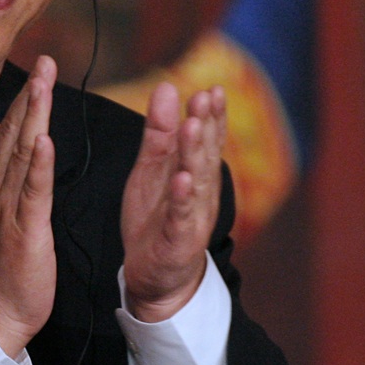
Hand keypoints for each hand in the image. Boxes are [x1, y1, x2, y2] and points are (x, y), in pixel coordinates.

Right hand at [0, 55, 57, 357]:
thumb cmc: (1, 266)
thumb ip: (0, 169)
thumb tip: (0, 130)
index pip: (10, 134)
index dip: (26, 100)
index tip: (39, 70)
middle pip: (15, 135)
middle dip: (32, 96)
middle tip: (45, 60)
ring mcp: (8, 208)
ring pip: (23, 154)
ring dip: (34, 117)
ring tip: (44, 84)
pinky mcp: (24, 229)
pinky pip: (32, 192)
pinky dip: (39, 163)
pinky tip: (45, 139)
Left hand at [121, 82, 226, 321]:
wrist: (154, 277)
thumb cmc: (156, 219)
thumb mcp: (152, 169)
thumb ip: (159, 132)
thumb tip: (167, 87)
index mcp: (195, 173)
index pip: (207, 139)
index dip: (212, 115)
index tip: (213, 88)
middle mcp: (200, 193)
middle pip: (206, 155)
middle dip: (208, 125)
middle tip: (206, 96)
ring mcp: (192, 217)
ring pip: (196, 181)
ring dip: (196, 153)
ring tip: (193, 126)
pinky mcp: (178, 240)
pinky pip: (180, 217)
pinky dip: (182, 198)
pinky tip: (182, 180)